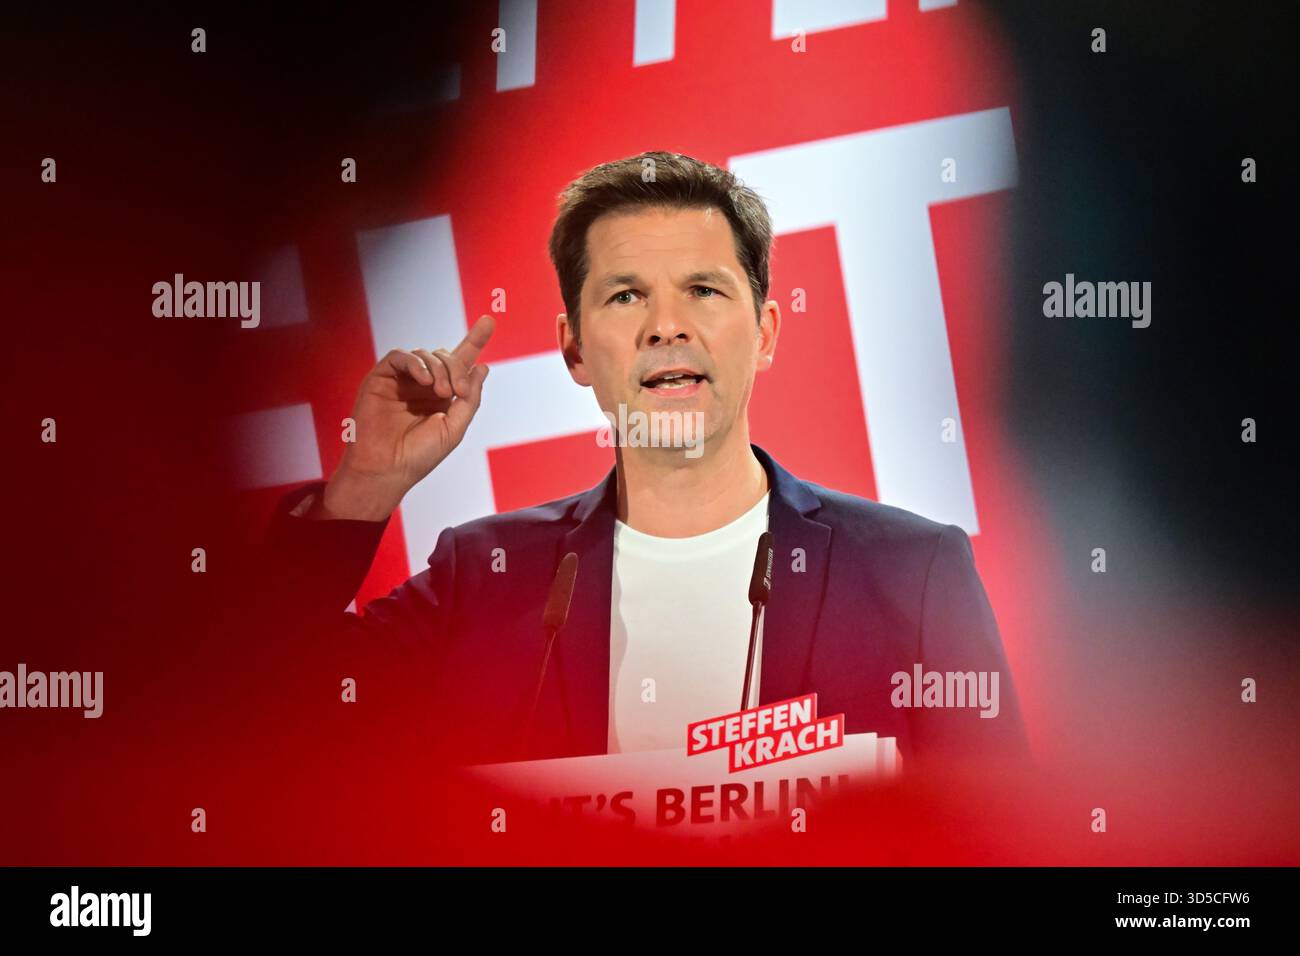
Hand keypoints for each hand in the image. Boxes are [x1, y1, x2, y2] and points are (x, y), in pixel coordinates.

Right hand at [318, 315, 494, 519]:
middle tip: (457, 391)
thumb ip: (470, 398)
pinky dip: (416, 363)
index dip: (474, 341)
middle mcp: (423, 385)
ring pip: (425, 354)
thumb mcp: (455, 428)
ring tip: (441, 392)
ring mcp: (401, 380)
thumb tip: (483, 367)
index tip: (489, 321)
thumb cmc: (419, 456)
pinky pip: (400, 356)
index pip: (460, 363)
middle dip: (457, 367)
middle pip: (446, 356)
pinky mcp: (381, 378)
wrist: (385, 470)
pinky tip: (424, 380)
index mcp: (442, 396)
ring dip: (439, 368)